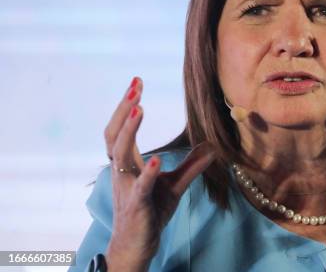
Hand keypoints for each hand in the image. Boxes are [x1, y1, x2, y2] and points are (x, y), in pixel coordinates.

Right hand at [103, 77, 215, 270]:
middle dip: (123, 109)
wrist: (137, 244)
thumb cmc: (151, 211)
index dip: (126, 105)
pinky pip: (140, 187)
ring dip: (129, 130)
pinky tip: (156, 159)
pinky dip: (147, 173)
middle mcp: (122, 171)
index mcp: (128, 162)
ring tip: (138, 108)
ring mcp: (127, 187)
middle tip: (135, 86)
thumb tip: (212, 146)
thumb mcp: (175, 184)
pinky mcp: (138, 205)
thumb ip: (191, 165)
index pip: (121, 128)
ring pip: (120, 154)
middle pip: (114, 134)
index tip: (136, 81)